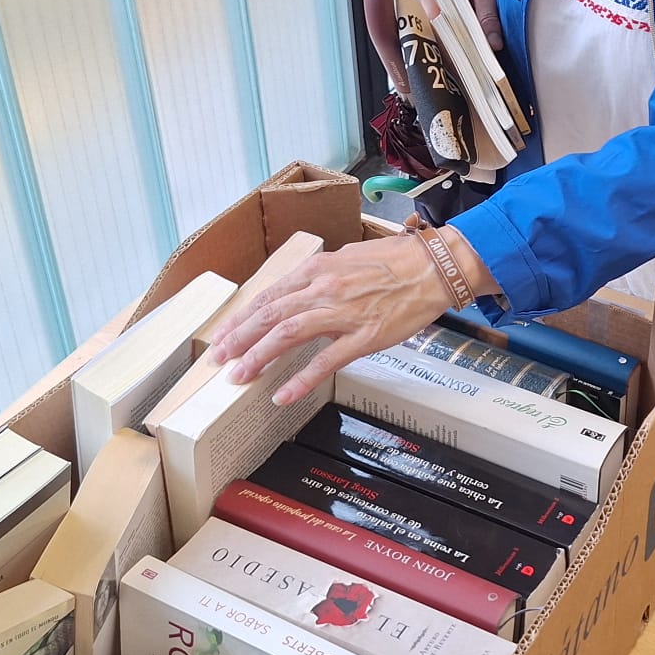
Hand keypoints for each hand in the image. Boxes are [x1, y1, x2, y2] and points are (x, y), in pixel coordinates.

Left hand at [206, 231, 491, 404]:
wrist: (436, 267)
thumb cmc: (397, 262)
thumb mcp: (349, 259)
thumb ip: (321, 277)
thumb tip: (299, 293)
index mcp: (319, 268)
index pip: (270, 295)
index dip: (243, 317)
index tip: (225, 335)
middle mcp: (325, 287)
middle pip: (271, 314)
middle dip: (240, 339)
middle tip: (218, 360)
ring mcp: (344, 312)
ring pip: (289, 334)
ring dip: (259, 357)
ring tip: (239, 377)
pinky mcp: (365, 336)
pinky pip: (326, 360)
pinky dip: (301, 379)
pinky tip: (283, 395)